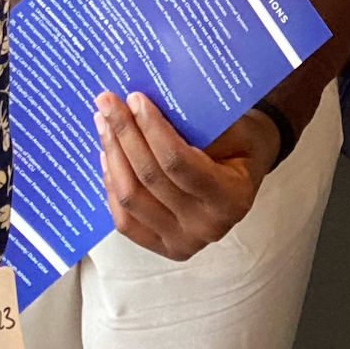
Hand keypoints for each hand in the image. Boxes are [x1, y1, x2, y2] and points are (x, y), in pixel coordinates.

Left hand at [94, 92, 277, 260]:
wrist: (246, 174)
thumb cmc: (241, 144)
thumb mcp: (234, 128)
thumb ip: (196, 124)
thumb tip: (144, 108)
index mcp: (231, 197)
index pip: (178, 162)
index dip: (152, 130)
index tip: (134, 99)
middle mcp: (208, 227)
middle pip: (150, 179)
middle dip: (125, 136)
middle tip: (108, 102)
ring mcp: (183, 243)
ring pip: (132, 200)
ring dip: (113, 157)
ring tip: (103, 124)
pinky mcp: (162, 248)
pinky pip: (125, 221)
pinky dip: (112, 187)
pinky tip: (107, 157)